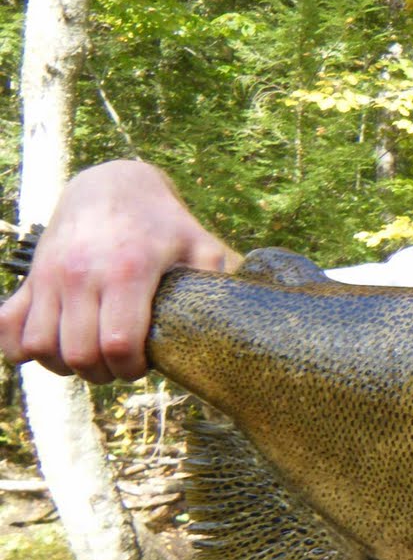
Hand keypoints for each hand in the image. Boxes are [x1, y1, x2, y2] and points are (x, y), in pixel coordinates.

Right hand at [0, 160, 237, 381]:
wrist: (110, 186)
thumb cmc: (163, 223)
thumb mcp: (201, 245)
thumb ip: (219, 280)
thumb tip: (242, 317)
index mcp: (129, 271)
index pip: (117, 344)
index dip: (131, 367)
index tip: (143, 363)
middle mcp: (83, 275)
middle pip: (79, 354)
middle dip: (102, 373)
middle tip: (119, 365)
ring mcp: (50, 277)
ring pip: (40, 347)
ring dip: (64, 365)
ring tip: (90, 356)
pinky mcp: (30, 278)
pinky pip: (5, 327)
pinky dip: (20, 347)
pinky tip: (50, 345)